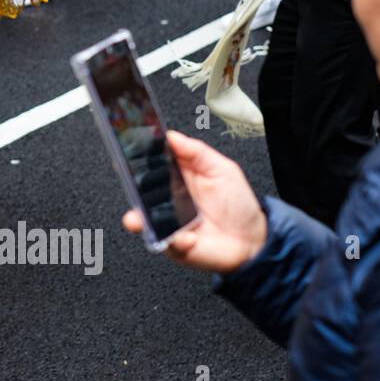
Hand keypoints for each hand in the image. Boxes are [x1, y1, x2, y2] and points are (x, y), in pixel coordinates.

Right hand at [121, 131, 266, 273]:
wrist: (252, 241)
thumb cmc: (238, 205)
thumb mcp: (222, 169)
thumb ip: (196, 151)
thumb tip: (170, 136)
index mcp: (175, 177)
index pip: (148, 164)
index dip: (135, 157)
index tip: (127, 150)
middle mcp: (166, 199)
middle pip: (138, 190)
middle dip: (131, 186)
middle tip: (131, 182)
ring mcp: (166, 222)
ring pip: (142, 218)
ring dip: (138, 218)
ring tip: (139, 218)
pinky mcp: (173, 244)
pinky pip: (164, 242)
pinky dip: (175, 240)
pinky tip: (187, 236)